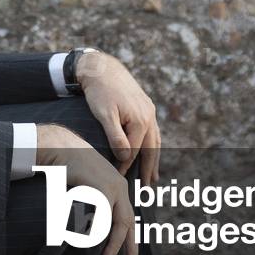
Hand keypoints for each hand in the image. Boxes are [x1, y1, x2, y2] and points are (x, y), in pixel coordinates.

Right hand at [35, 124, 137, 254]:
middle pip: (129, 223)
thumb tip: (92, 226)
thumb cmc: (68, 167)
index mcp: (117, 187)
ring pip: (119, 222)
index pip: (127, 218)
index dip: (129, 239)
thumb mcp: (86, 185)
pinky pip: (103, 216)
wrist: (59, 147)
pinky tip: (92, 242)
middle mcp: (120, 187)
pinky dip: (99, 232)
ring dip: (114, 244)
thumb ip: (94, 202)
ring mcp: (112, 186)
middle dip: (130, 247)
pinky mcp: (101, 187)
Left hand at [76, 51, 160, 183]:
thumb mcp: (104, 114)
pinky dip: (152, 143)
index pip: (133, 152)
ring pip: (154, 140)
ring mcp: (149, 110)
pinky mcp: (145, 105)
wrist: (101, 67)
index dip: (125, 167)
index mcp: (140, 121)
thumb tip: (125, 157)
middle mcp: (149, 116)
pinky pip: (152, 130)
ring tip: (153, 176)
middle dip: (148, 169)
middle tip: (147, 187)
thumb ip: (115, 136)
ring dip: (154, 159)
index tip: (119, 179)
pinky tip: (149, 150)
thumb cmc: (99, 91)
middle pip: (150, 149)